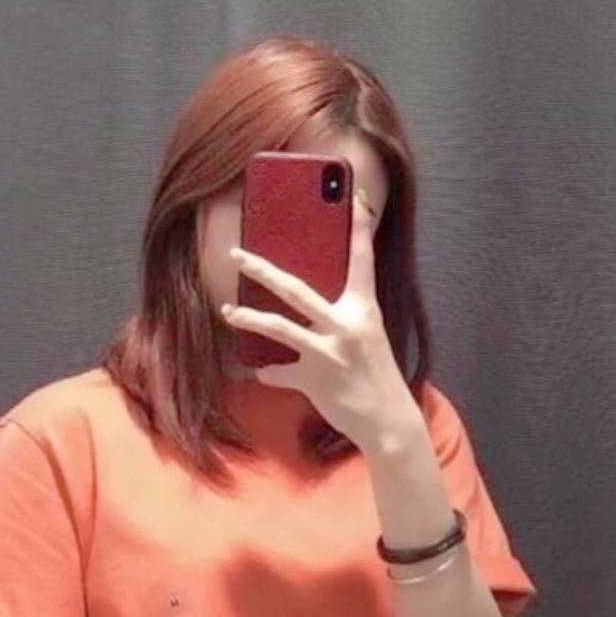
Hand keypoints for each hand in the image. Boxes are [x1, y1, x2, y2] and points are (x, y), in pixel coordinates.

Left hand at [221, 192, 422, 452]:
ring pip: (279, 328)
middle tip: (237, 254)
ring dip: (249, 319)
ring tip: (227, 312)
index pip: (362, 260)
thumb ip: (344, 312)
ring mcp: (330, 353)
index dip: (359, 228)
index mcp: (365, 309)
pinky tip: (261, 370)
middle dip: (263, 270)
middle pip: (297, 290)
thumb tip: (310, 294)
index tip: (355, 197)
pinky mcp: (315, 379)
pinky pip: (279, 372)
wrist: (387, 419)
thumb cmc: (374, 371)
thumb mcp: (368, 334)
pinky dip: (268, 371)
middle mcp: (347, 326)